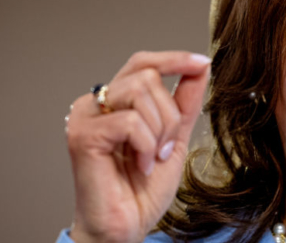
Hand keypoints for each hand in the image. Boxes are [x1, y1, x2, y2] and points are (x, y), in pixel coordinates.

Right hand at [65, 51, 210, 242]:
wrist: (125, 227)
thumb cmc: (142, 189)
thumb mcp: (174, 137)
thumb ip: (184, 103)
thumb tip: (200, 67)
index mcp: (114, 101)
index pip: (143, 62)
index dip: (173, 59)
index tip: (202, 63)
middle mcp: (95, 103)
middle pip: (147, 76)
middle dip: (169, 114)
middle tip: (165, 148)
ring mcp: (85, 117)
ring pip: (140, 92)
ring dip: (159, 130)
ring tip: (151, 158)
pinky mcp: (83, 135)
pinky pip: (131, 121)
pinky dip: (146, 146)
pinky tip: (140, 165)